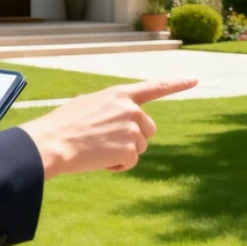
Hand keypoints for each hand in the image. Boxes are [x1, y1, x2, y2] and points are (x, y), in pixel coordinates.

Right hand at [20, 79, 195, 177]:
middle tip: (108, 141)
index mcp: (120, 94)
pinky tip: (99, 160)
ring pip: (139, 146)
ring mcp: (131, 129)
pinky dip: (117, 165)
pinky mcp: (129, 149)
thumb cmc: (64, 125)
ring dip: (122, 152)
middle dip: (134, 137)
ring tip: (97, 148)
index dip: (177, 83)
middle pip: (148, 129)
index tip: (195, 79)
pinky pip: (130, 162)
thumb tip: (122, 121)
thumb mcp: (89, 104)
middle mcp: (130, 109)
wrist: (51, 143)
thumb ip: (112, 107)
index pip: (155, 87)